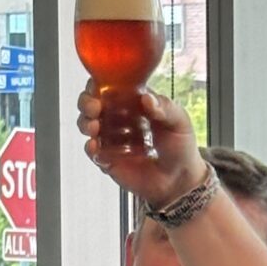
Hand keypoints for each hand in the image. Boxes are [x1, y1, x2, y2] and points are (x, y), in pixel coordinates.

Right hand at [76, 87, 204, 211]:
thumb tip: (147, 98)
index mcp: (134, 103)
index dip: (99, 84)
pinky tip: (95, 146)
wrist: (180, 181)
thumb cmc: (181, 147)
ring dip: (85, 123)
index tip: (98, 87)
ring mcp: (112, 139)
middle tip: (94, 107)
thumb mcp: (180, 122)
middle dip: (87, 103)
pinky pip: (93, 151)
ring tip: (94, 127)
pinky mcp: (109, 159)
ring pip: (87, 125)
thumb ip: (165, 108)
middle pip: (92, 104)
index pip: (110, 86)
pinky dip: (90, 147)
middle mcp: (119, 118)